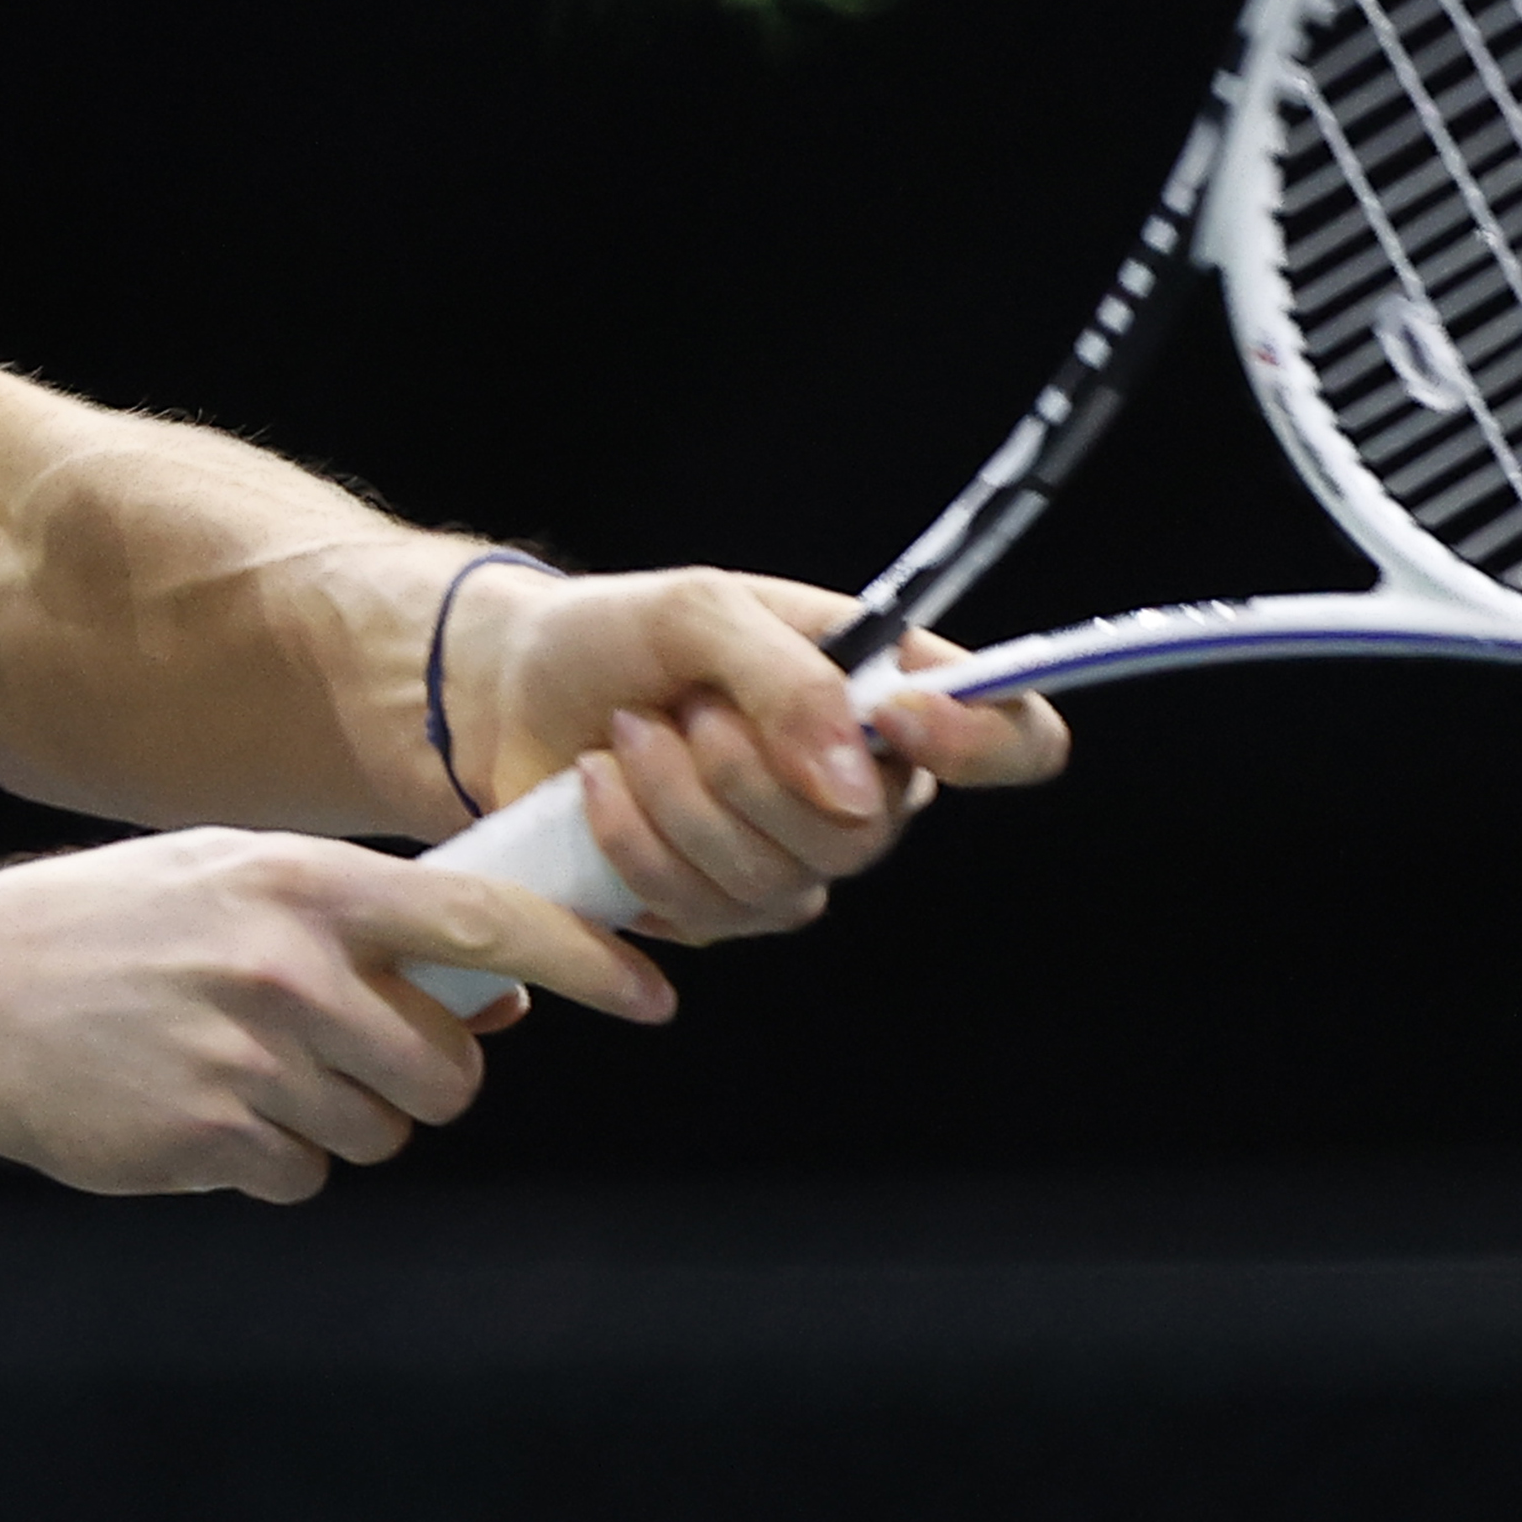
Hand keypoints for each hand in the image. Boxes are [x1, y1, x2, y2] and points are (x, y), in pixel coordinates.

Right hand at [0, 829, 675, 1203]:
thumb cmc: (109, 933)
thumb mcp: (232, 884)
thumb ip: (361, 923)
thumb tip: (508, 992)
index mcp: (304, 882)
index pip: (488, 921)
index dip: (590, 959)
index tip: (658, 996)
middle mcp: (288, 963)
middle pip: (450, 1064)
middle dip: (423, 1074)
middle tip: (343, 1053)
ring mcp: (249, 1054)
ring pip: (382, 1129)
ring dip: (337, 1117)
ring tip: (240, 1068)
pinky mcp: (209, 1136)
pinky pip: (303, 1173)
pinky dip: (266, 1157)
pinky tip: (193, 1108)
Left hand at [447, 568, 1067, 940]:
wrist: (505, 689)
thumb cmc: (617, 632)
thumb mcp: (702, 610)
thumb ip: (789, 679)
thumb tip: (857, 785)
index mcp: (888, 695)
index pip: (1016, 738)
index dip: (987, 743)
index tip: (905, 720)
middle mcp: (861, 789)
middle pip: (867, 834)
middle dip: (750, 772)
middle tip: (684, 709)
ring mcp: (792, 860)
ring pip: (779, 879)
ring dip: (679, 801)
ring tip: (629, 734)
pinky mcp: (717, 910)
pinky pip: (705, 911)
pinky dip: (638, 842)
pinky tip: (600, 786)